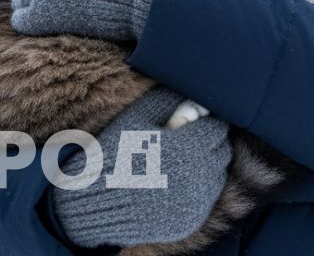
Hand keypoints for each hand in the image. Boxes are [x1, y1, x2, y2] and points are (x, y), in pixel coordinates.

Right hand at [52, 85, 232, 247]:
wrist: (92, 200)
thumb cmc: (114, 153)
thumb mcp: (137, 117)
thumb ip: (167, 100)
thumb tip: (191, 93)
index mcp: (189, 146)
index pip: (216, 127)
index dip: (201, 123)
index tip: (186, 125)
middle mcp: (199, 176)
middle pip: (221, 151)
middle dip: (206, 143)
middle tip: (182, 143)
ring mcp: (196, 202)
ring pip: (217, 176)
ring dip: (204, 167)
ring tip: (176, 164)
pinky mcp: (190, 221)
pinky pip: (205, 200)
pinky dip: (196, 191)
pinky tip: (173, 185)